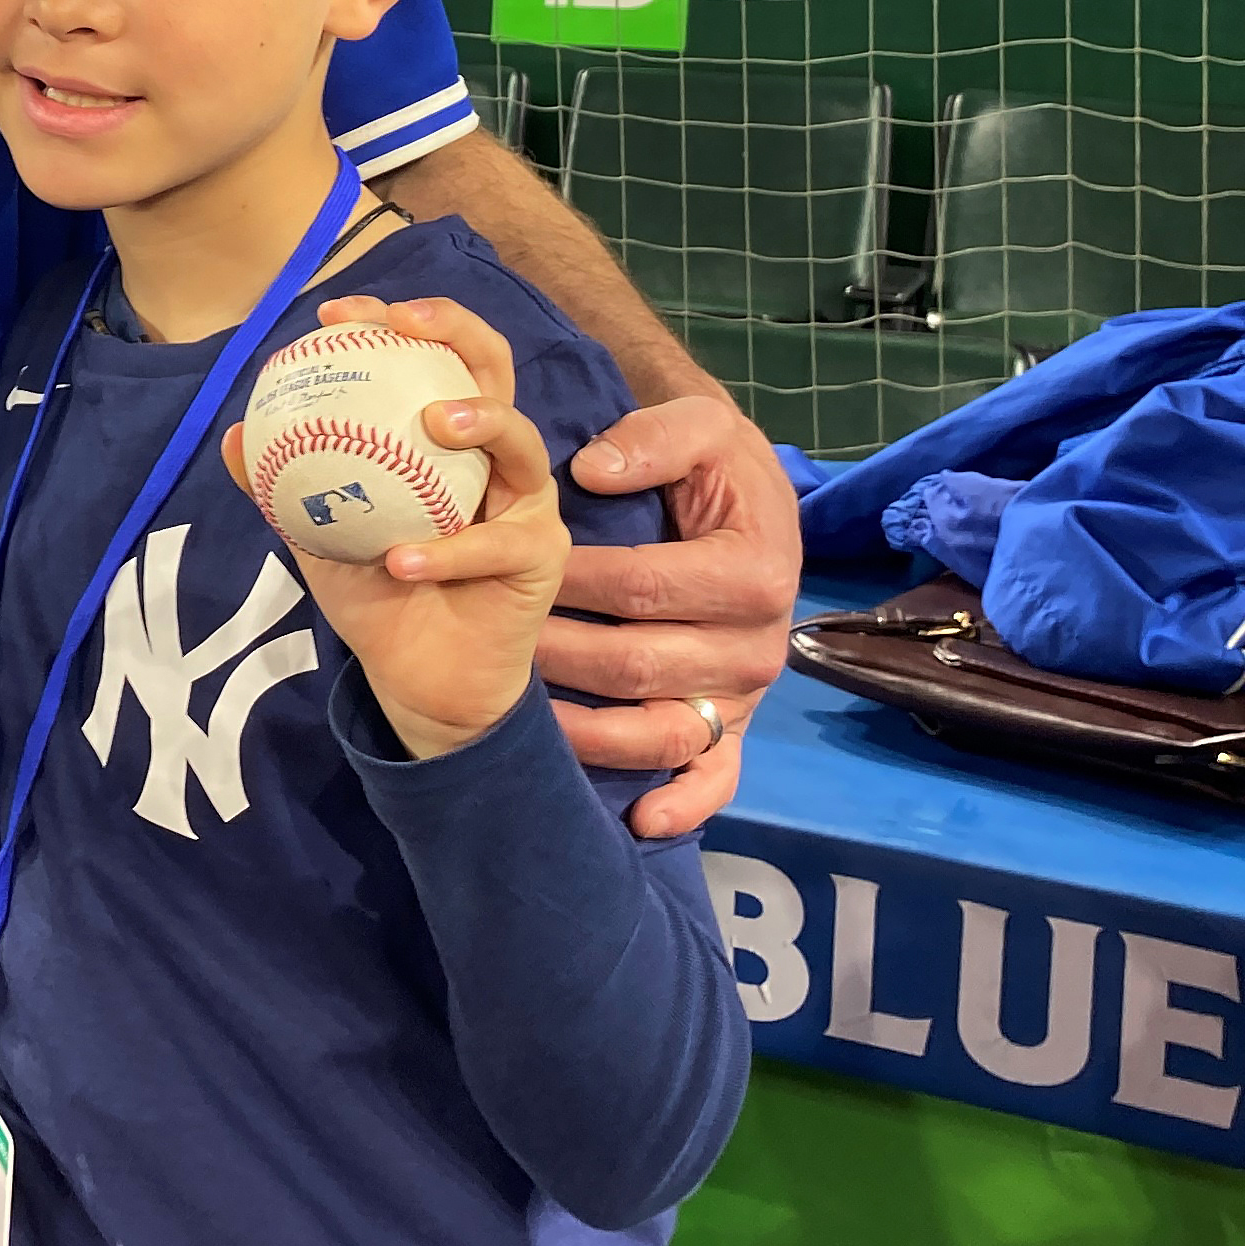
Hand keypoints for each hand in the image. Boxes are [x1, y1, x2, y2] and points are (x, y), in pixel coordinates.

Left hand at [224, 295, 568, 760]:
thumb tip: (235, 437)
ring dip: (481, 422)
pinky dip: (446, 552)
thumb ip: (283, 487)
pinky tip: (401, 560)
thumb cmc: (377, 593)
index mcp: (445, 436)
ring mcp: (527, 502)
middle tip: (405, 326)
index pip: (429, 356)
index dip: (391, 321)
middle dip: (454, 331)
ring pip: (521, 442)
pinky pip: (495, 545)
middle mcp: (494, 455)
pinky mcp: (542, 556)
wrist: (418, 677)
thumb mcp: (319, 535)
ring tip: (434, 423)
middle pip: (493, 367)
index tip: (334, 317)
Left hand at [535, 392, 798, 833]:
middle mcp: (757, 645)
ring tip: (520, 720)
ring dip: (587, 734)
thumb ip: (653, 438)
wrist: (753, 501)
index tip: (501, 565)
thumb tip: (593, 471)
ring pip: (659, 730)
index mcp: (754, 571)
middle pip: (635, 664)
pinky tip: (638, 819)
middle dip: (554, 655)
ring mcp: (745, 695)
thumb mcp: (700, 426)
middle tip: (487, 643)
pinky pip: (715, 777)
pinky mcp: (736, 727)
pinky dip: (682, 803)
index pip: (639, 586)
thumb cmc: (719, 465)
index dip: (567, 580)